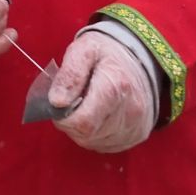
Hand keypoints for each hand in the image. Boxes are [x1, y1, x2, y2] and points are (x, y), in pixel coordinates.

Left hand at [50, 30, 156, 152]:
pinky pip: (106, 145)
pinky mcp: (137, 135)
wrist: (140, 59)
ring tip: (85, 107)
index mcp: (116, 85)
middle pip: (87, 134)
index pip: (83, 121)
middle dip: (71, 122)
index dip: (63, 117)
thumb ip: (69, 74)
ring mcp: (135, 125)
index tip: (59, 103)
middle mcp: (130, 110)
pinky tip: (97, 116)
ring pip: (94, 142)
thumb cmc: (106, 54)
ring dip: (82, 129)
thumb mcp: (84, 49)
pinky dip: (95, 134)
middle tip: (71, 103)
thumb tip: (56, 101)